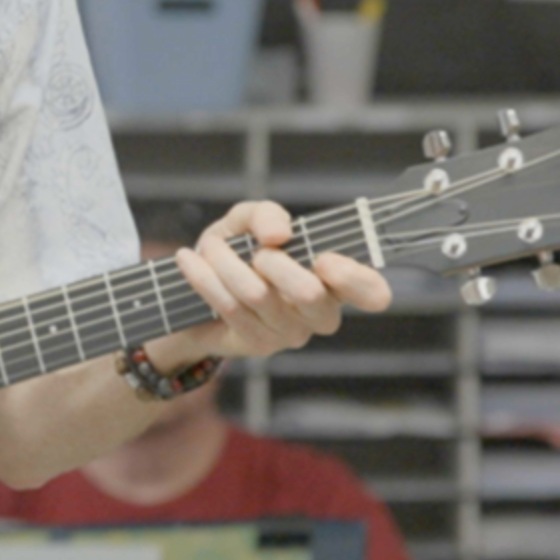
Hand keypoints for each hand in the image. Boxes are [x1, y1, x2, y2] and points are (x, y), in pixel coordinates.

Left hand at [155, 200, 392, 367]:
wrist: (194, 292)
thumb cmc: (236, 252)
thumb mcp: (249, 223)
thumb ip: (265, 215)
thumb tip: (278, 234)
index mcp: (335, 281)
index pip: (371, 292)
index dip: (355, 280)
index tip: (323, 261)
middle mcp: (320, 313)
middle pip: (309, 293)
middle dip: (274, 262)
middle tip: (255, 250)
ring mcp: (290, 334)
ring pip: (259, 296)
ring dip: (227, 262)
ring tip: (210, 246)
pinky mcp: (257, 344)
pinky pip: (229, 307)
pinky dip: (205, 277)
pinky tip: (188, 260)